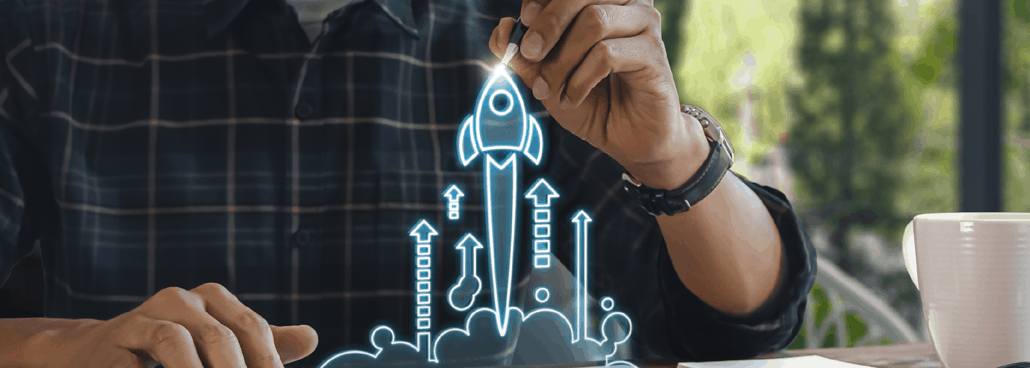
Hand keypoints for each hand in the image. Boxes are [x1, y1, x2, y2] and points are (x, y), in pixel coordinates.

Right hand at [14, 283, 317, 367]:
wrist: (99, 351)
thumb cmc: (174, 349)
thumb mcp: (221, 340)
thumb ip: (264, 342)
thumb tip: (312, 338)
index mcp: (214, 298)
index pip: (251, 327)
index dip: (267, 361)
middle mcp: (181, 299)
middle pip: (219, 336)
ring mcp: (144, 316)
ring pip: (175, 341)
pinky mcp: (113, 340)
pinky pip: (135, 361)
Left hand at [489, 0, 709, 188]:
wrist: (630, 140)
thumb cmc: (593, 102)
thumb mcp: (547, 79)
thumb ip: (523, 56)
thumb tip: (502, 29)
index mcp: (604, 1)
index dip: (542, 0)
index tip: (523, 21)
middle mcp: (628, 4)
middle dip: (548, 23)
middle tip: (529, 52)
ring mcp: (644, 26)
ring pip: (594, 21)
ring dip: (562, 59)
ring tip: (548, 89)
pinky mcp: (654, 55)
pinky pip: (607, 54)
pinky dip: (580, 79)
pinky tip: (572, 98)